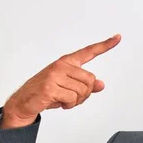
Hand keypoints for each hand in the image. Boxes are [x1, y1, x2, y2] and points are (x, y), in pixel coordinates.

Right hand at [0, 34, 121, 128]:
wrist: (24, 102)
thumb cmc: (47, 94)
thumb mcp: (69, 88)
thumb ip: (86, 86)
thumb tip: (102, 84)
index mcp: (67, 63)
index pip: (89, 51)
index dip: (105, 45)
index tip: (118, 37)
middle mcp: (61, 65)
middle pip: (91, 80)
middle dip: (85, 94)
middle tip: (71, 98)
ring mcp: (55, 75)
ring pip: (83, 91)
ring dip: (76, 101)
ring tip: (62, 100)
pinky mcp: (50, 87)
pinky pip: (72, 99)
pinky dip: (68, 105)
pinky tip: (57, 103)